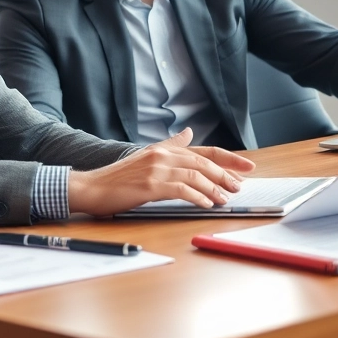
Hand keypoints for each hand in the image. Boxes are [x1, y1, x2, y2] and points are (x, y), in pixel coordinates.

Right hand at [68, 128, 255, 215]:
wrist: (91, 188)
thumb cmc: (118, 178)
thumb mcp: (146, 157)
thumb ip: (170, 146)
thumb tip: (189, 133)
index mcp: (163, 149)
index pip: (203, 150)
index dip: (228, 158)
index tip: (247, 167)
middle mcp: (162, 155)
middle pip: (203, 162)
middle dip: (226, 174)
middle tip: (240, 186)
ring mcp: (156, 169)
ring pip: (195, 175)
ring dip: (214, 188)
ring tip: (226, 198)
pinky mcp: (150, 185)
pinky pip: (181, 189)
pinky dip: (198, 197)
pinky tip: (207, 204)